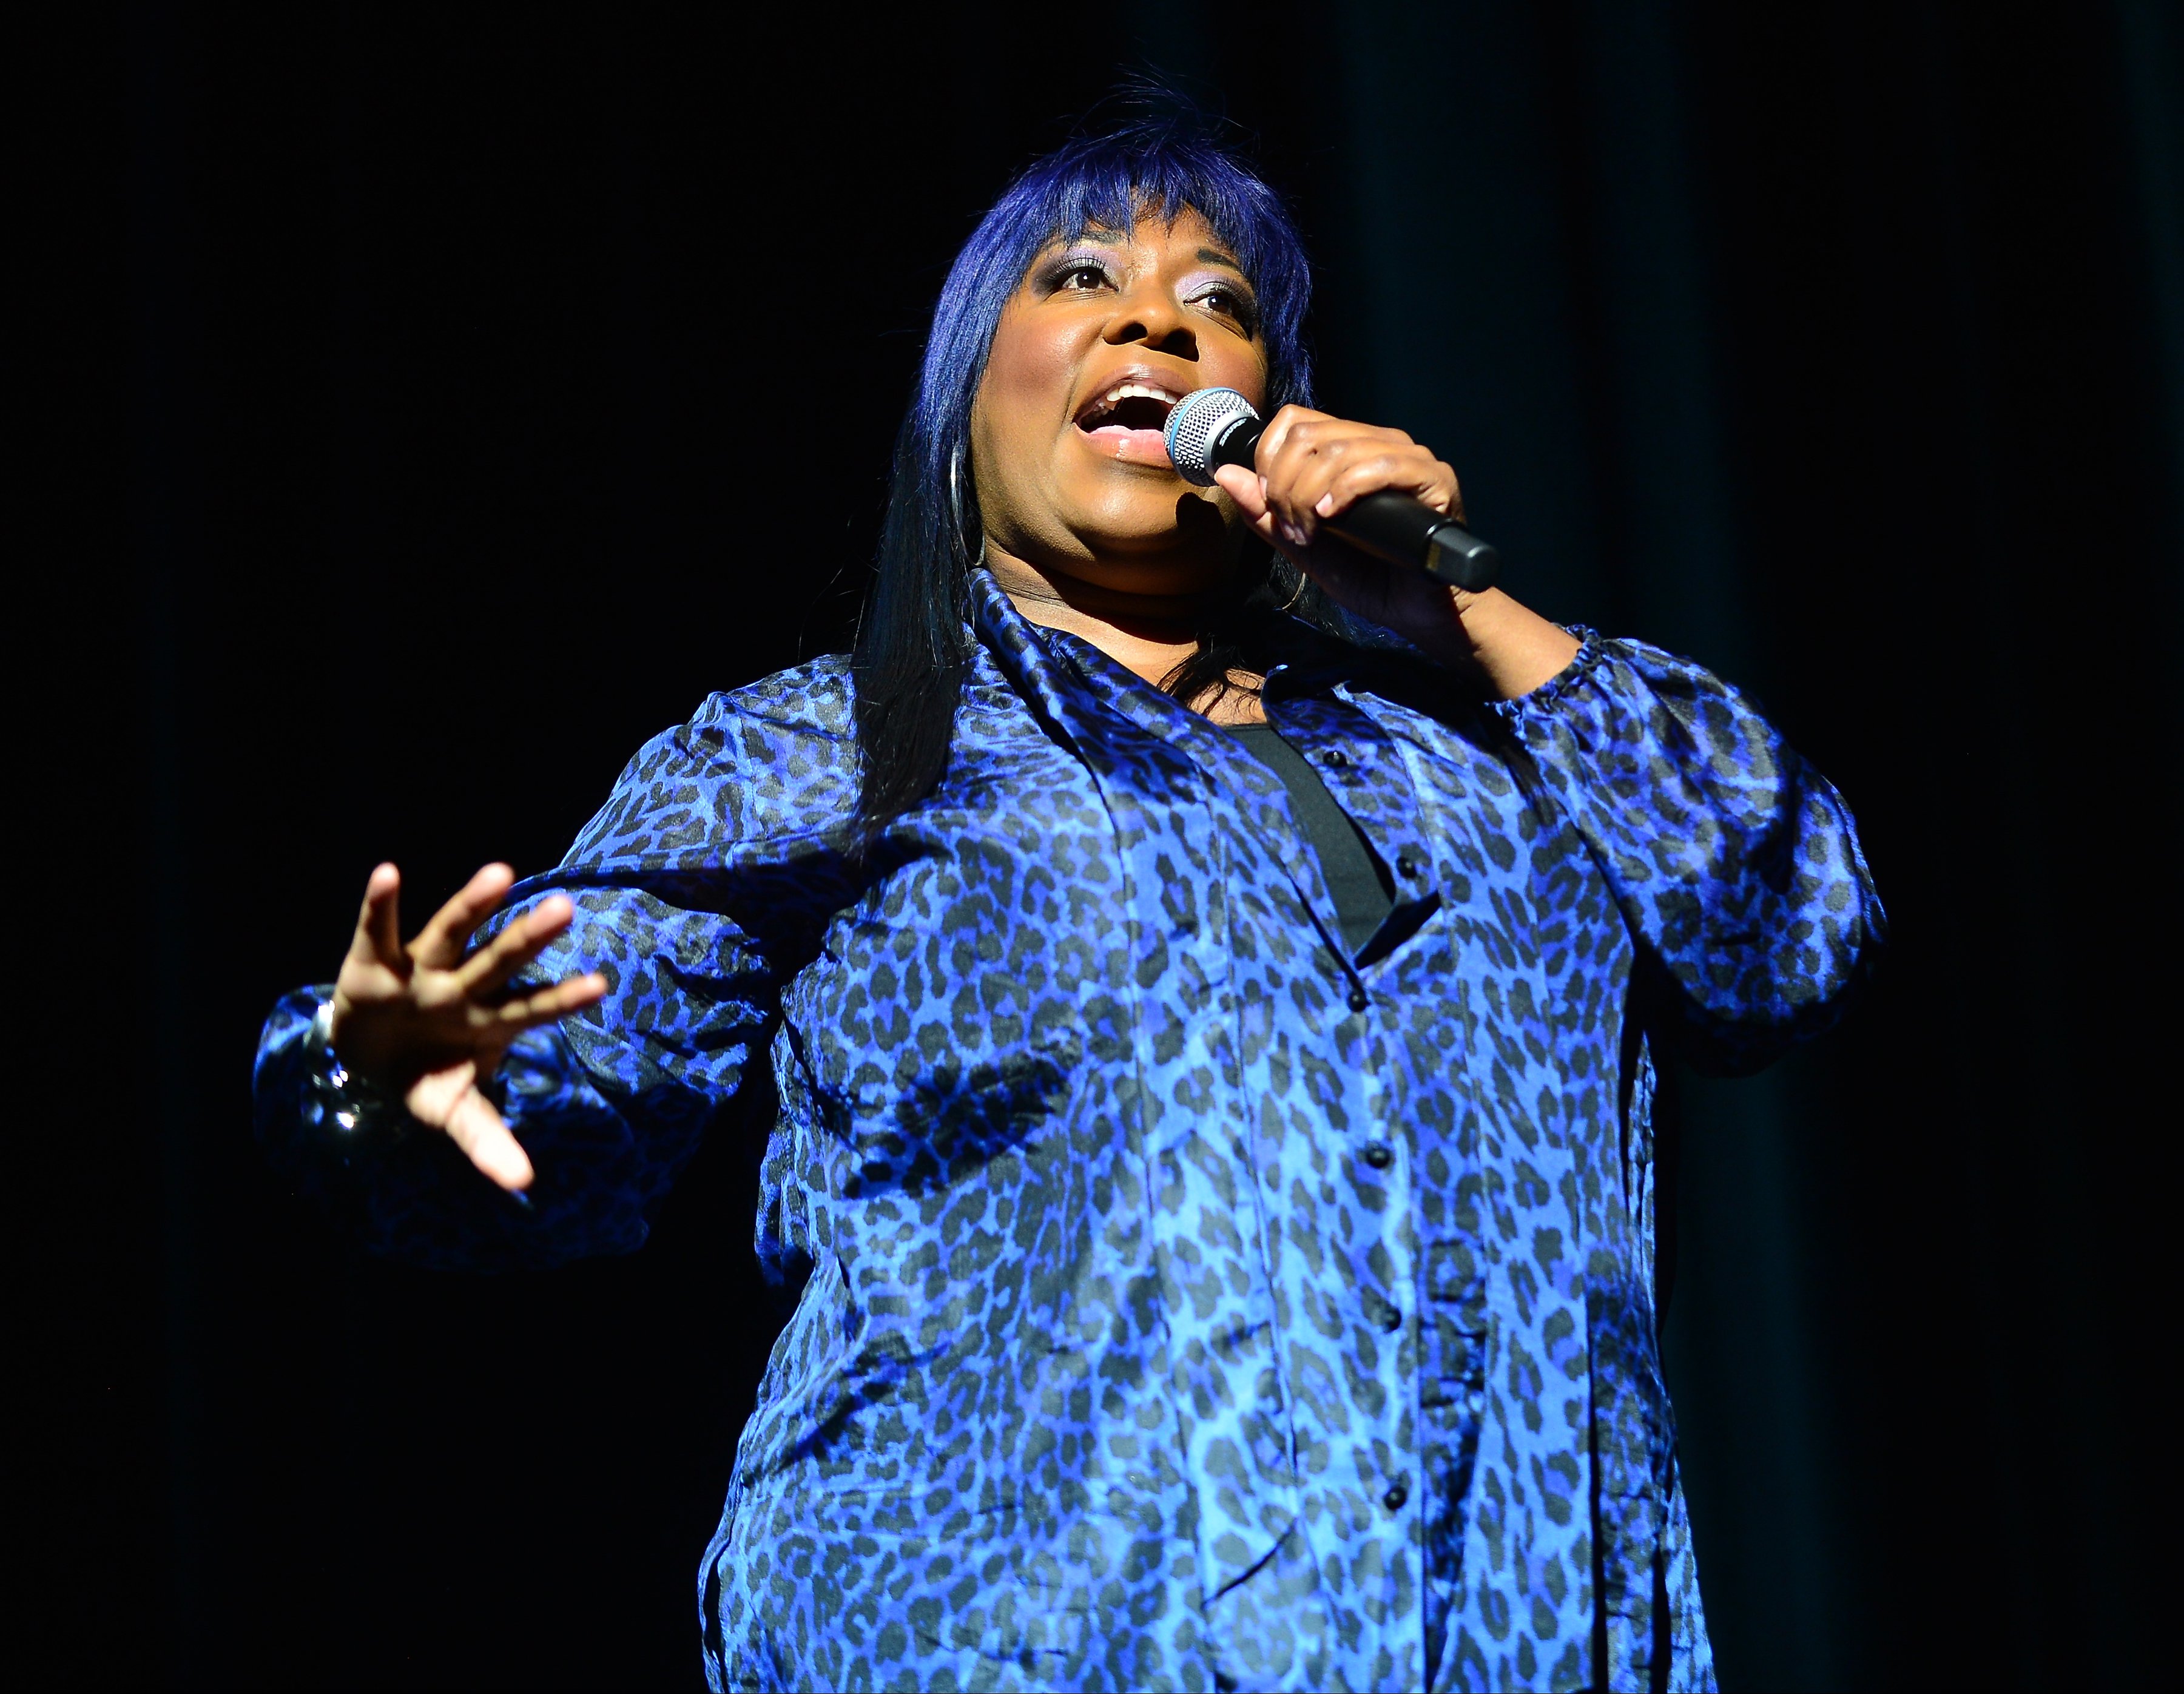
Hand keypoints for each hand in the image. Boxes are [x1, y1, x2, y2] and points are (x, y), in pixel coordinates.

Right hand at [330, 862, 605, 1191]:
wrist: (366, 1060)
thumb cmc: (426, 1074)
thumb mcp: (452, 1111)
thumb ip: (487, 1140)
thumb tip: (522, 1183)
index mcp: (489, 1021)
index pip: (533, 1008)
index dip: (562, 998)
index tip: (602, 985)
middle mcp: (462, 988)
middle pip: (499, 960)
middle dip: (528, 937)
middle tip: (566, 908)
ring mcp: (421, 969)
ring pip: (450, 932)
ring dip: (472, 905)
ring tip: (501, 874)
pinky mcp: (373, 960)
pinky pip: (376, 928)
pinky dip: (378, 903)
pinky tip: (387, 874)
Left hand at [1213, 406, 1579, 694]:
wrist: (1419, 612)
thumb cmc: (1369, 577)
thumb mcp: (1304, 546)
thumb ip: (1267, 514)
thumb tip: (1226, 474)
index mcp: (1347, 450)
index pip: (1294, 421)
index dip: (1269, 459)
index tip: (1270, 504)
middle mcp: (1377, 443)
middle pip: (1310, 435)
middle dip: (1285, 485)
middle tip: (1293, 529)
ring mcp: (1408, 458)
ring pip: (1339, 448)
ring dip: (1309, 495)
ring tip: (1312, 533)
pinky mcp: (1435, 480)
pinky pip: (1382, 466)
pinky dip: (1346, 490)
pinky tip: (1332, 516)